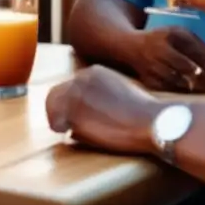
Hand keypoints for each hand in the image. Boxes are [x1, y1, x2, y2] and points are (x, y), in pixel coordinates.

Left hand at [46, 66, 164, 155]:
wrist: (152, 121)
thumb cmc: (143, 113)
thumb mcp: (122, 92)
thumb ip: (103, 95)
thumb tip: (89, 110)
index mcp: (94, 71)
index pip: (71, 85)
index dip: (71, 102)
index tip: (74, 113)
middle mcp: (81, 78)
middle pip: (57, 94)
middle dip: (60, 109)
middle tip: (63, 125)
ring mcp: (75, 94)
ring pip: (53, 107)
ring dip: (60, 119)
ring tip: (65, 130)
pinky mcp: (73, 111)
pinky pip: (56, 123)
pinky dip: (60, 129)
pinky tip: (68, 133)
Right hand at [126, 26, 204, 93]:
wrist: (130, 47)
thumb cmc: (163, 40)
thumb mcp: (179, 34)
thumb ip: (198, 46)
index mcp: (173, 34)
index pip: (198, 51)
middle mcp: (162, 49)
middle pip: (189, 68)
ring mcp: (153, 65)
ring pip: (179, 81)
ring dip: (196, 90)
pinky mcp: (148, 80)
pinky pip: (168, 89)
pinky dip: (182, 94)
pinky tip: (192, 96)